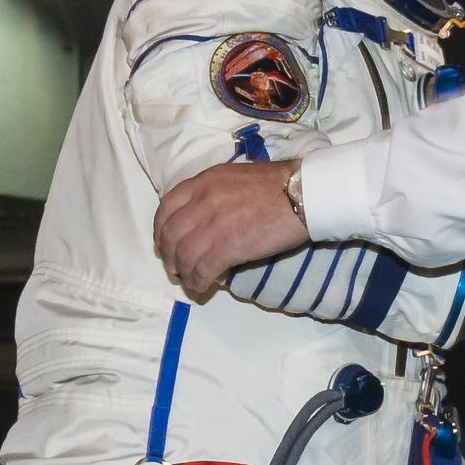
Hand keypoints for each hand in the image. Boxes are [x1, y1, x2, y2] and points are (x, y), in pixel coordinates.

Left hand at [154, 160, 308, 291]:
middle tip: (173, 267)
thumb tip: (210, 213)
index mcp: (204, 181)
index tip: (165, 242)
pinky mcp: (226, 247)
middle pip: (170, 234)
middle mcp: (202, 201)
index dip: (161, 229)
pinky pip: (201, 270)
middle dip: (167, 255)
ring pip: (182, 255)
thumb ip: (217, 192)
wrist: (304, 194)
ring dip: (181, 271)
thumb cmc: (281, 185)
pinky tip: (201, 286)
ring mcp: (212, 225)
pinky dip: (196, 281)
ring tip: (187, 280)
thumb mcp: (238, 177)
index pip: (167, 207)